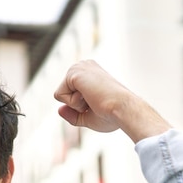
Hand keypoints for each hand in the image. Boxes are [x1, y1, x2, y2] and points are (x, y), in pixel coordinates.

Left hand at [54, 60, 170, 142]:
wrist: (123, 110)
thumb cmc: (112, 115)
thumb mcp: (88, 117)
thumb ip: (73, 114)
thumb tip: (59, 109)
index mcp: (89, 73)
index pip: (69, 95)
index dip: (80, 107)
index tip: (98, 104)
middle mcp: (83, 66)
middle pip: (62, 94)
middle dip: (75, 106)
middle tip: (95, 103)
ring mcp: (79, 67)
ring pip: (60, 94)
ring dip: (75, 104)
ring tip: (93, 99)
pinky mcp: (74, 73)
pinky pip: (59, 96)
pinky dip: (72, 103)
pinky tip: (89, 97)